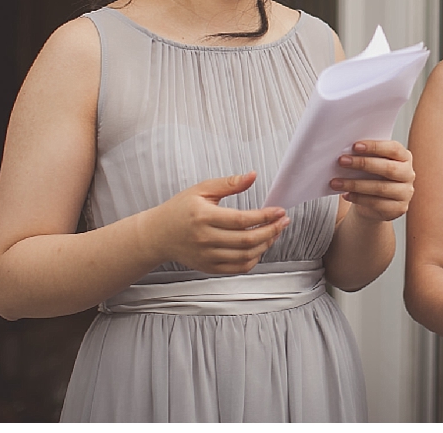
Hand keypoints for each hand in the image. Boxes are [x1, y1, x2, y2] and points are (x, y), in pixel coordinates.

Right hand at [144, 172, 288, 273]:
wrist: (158, 234)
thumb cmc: (180, 209)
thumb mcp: (201, 190)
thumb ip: (229, 183)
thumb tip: (252, 175)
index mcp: (203, 217)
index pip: (241, 220)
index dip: (264, 216)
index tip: (279, 210)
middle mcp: (205, 239)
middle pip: (247, 240)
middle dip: (271, 231)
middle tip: (283, 221)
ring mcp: (207, 256)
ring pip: (245, 255)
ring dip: (266, 244)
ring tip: (274, 232)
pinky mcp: (209, 267)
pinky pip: (238, 267)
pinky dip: (254, 259)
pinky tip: (260, 246)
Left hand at [330, 140, 414, 222]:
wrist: (375, 201)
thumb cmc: (372, 176)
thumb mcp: (371, 163)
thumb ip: (366, 156)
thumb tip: (347, 152)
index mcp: (404, 157)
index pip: (393, 149)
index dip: (375, 147)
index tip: (355, 146)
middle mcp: (408, 174)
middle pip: (388, 168)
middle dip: (363, 164)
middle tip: (342, 161)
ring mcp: (405, 193)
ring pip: (380, 188)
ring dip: (355, 184)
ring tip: (336, 182)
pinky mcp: (398, 208)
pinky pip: (377, 203)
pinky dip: (358, 199)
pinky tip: (346, 195)